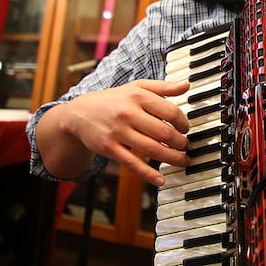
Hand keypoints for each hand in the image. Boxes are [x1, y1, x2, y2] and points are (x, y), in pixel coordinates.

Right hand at [37, 79, 190, 185]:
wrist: (79, 113)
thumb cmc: (114, 99)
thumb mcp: (137, 87)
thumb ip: (163, 87)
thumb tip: (186, 86)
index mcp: (138, 96)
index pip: (170, 111)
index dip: (183, 122)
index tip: (186, 129)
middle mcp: (128, 114)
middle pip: (163, 132)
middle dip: (180, 142)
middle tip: (186, 146)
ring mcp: (118, 132)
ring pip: (152, 149)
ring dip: (172, 158)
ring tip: (183, 160)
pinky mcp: (109, 149)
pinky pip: (132, 164)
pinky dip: (148, 174)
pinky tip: (161, 180)